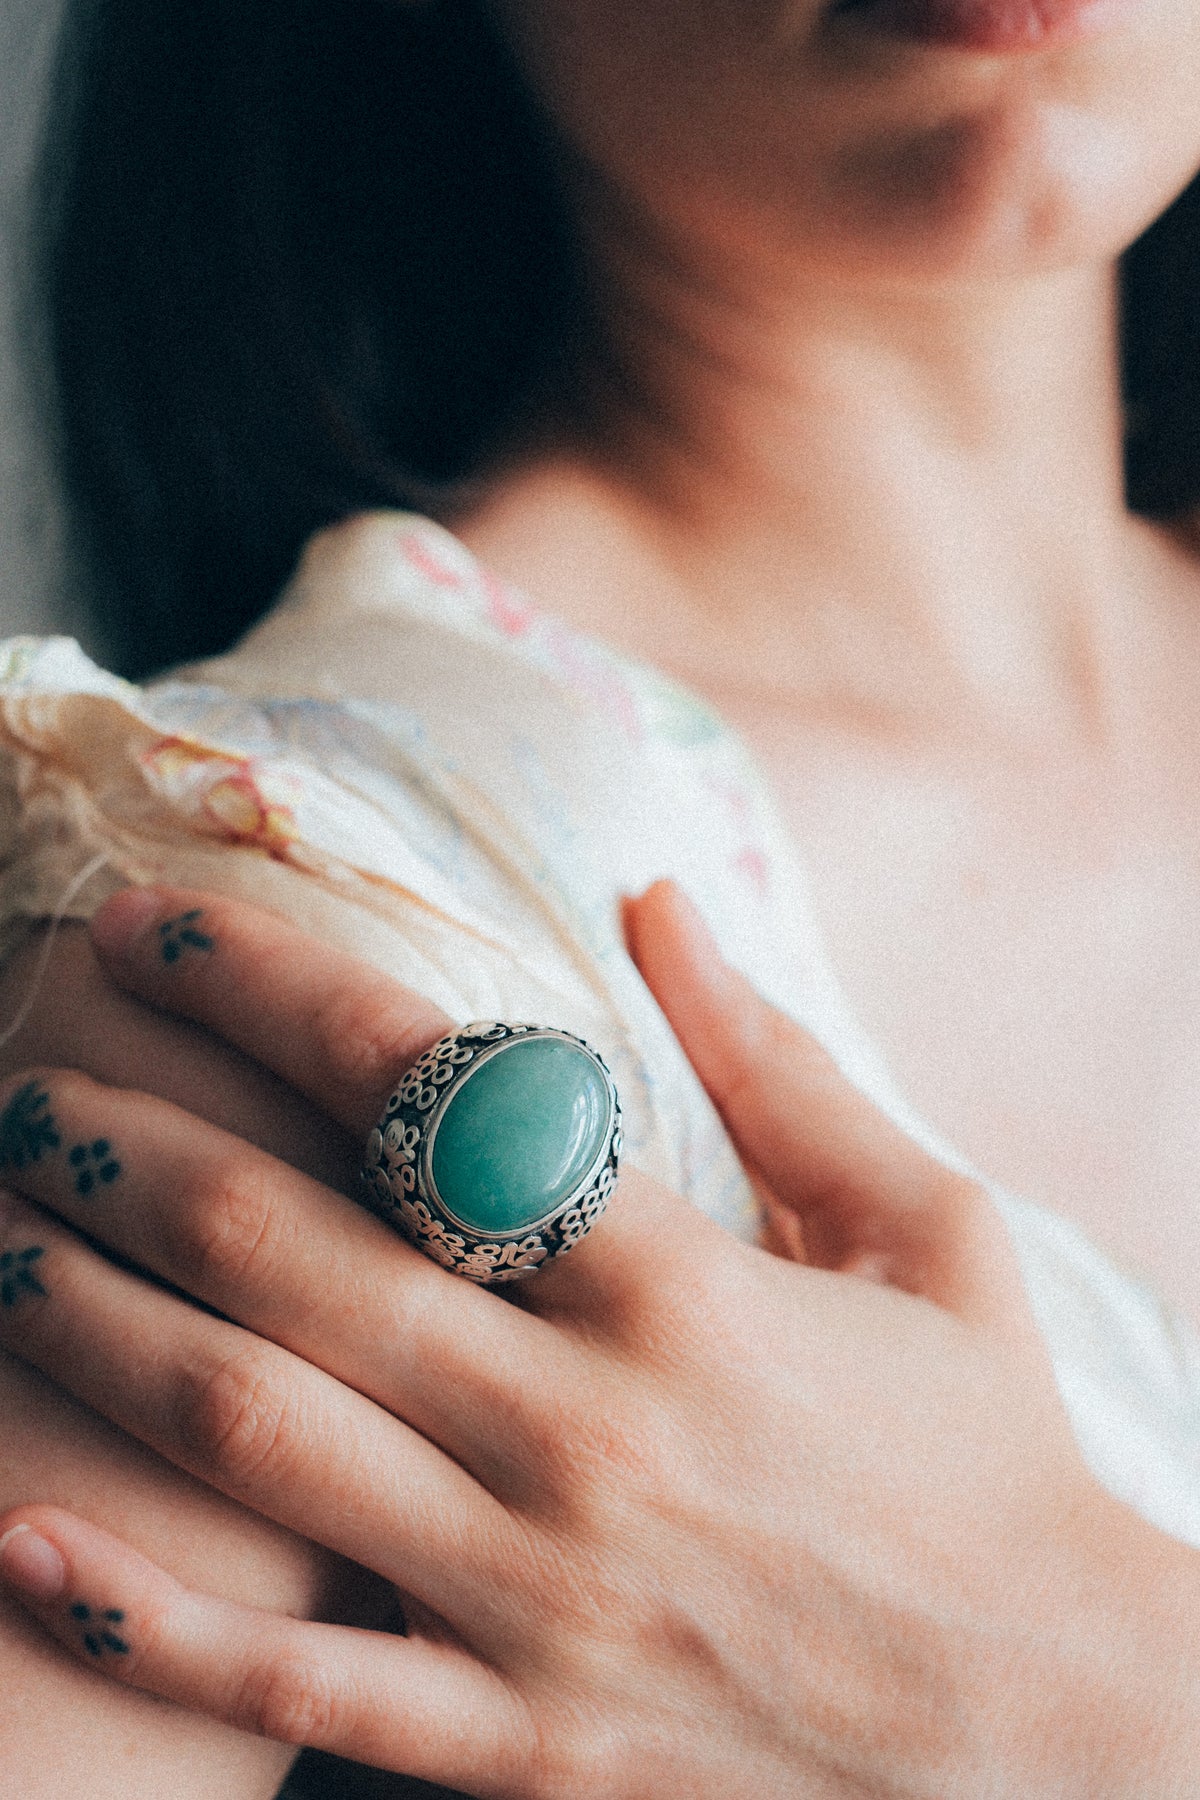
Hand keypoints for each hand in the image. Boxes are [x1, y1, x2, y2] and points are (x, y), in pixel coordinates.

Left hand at [0, 884, 1191, 1798]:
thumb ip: (778, 1062)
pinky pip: (296, 1684)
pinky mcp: (523, 1748)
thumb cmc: (994, 1460)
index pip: (429, 1097)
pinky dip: (146, 1611)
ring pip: (257, 1440)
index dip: (272, 991)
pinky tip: (20, 1538)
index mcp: (687, 1291)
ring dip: (92, 1328)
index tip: (162, 925)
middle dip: (130, 1148)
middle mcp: (589, 1432)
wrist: (1068, 1737)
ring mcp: (541, 1603)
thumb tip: (656, 898)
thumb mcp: (929, 1234)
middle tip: (30, 1077)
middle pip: (294, 1256)